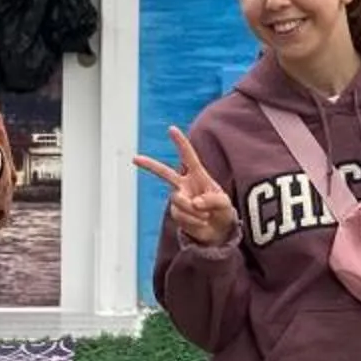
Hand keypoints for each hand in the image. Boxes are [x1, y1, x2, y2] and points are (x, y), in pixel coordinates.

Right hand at [132, 125, 236, 247]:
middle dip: (149, 165)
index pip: (188, 156)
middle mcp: (185, 185)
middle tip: (134, 158)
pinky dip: (193, 221)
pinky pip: (181, 216)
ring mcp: (179, 199)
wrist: (218, 231)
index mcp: (198, 175)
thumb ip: (212, 200)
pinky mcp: (176, 213)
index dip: (180, 143)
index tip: (171, 129)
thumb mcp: (225, 204)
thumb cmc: (223, 211)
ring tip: (206, 217)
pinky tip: (201, 222)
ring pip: (178, 200)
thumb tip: (194, 202)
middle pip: (164, 173)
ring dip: (194, 211)